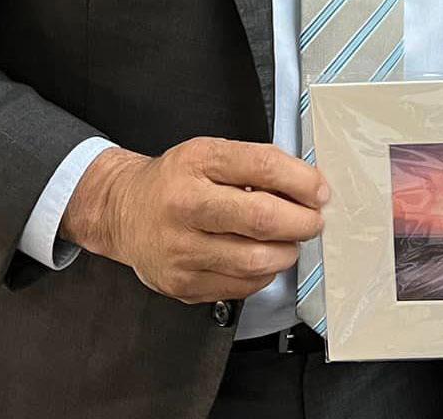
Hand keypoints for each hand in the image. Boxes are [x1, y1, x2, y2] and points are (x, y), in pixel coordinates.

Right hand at [62, 138, 328, 304]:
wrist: (122, 212)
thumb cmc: (176, 181)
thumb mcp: (210, 155)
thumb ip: (257, 165)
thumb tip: (309, 186)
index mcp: (196, 163)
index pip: (262, 167)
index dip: (302, 181)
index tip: (320, 191)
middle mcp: (184, 206)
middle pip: (262, 219)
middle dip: (302, 222)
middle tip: (313, 221)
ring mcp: (180, 250)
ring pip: (256, 261)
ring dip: (286, 252)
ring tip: (288, 241)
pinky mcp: (182, 285)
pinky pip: (242, 287)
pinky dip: (263, 274)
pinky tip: (260, 258)